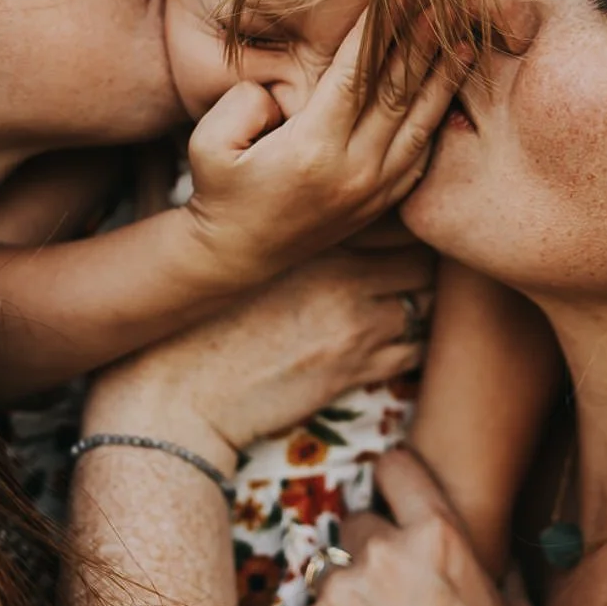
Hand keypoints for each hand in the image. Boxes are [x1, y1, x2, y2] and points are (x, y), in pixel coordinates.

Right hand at [83, 244, 434, 461]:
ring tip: (402, 303)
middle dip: (420, 259)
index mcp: (311, 239)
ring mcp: (357, 323)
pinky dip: (411, 344)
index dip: (398, 219)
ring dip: (419, 302)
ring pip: (425, 300)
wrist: (180, 392)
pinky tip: (390, 343)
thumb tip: (318, 221)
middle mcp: (344, 274)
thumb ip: (290, 237)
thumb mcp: (247, 264)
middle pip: (420, 253)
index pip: (387, 213)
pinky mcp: (358, 368)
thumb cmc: (203, 324)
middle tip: (408, 266)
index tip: (392, 229)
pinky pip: (415, 349)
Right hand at [182, 17, 464, 288]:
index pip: (354, 77)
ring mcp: (372, 191)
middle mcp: (351, 171)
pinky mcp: (381, 203)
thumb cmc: (220, 190)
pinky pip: (421, 156)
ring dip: (444, 80)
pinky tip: (450, 89)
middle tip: (449, 4)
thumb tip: (282, 87)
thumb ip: (244, 102)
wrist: (238, 255)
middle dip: (424, 45)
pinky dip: (438, 120)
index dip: (379, 31)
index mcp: (311, 150)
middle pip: (398, 96)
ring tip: (466, 41)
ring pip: (420, 126)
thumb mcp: (209, 142)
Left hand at [292, 448, 535, 605]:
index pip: (396, 467)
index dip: (393, 478)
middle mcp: (383, 555)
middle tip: (391, 599)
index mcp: (439, 538)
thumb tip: (492, 547)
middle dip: (371, 552)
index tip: (388, 488)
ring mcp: (339, 594)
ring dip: (347, 596)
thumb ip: (497, 567)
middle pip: (358, 523)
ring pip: (330, 571)